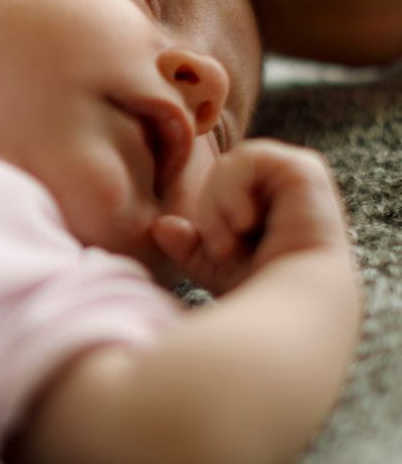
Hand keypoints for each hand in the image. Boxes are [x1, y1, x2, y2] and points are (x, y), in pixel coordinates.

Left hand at [150, 139, 351, 294]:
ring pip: (229, 165)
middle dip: (211, 212)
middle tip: (223, 250)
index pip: (218, 184)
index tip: (219, 253)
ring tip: (232, 240)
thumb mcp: (214, 266)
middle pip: (219, 173)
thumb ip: (188, 244)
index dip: (209, 215)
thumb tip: (160, 226)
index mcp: (268, 202)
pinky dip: (233, 190)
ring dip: (219, 205)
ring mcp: (295, 174)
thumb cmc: (260, 291)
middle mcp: (284, 185)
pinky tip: (245, 222)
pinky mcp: (303, 168)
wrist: (292, 307)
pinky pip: (247, 156)